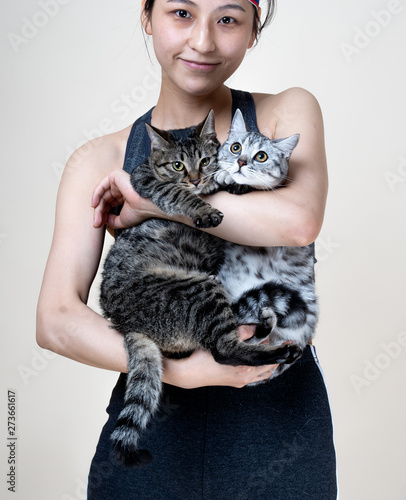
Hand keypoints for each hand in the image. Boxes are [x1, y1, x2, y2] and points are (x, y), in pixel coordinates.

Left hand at [91, 169, 161, 228]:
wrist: (146, 204)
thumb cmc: (139, 212)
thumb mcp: (122, 220)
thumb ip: (111, 221)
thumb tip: (102, 220)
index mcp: (125, 197)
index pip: (109, 205)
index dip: (102, 215)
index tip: (98, 225)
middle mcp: (121, 188)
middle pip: (104, 200)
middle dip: (99, 213)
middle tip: (96, 223)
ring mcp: (118, 182)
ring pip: (102, 195)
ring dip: (97, 208)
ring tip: (97, 218)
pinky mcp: (115, 176)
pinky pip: (101, 186)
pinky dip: (96, 195)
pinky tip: (94, 205)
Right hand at [162, 325, 278, 388]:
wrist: (189, 373)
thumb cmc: (203, 357)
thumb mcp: (223, 342)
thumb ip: (241, 333)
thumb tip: (255, 328)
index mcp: (245, 367)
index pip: (269, 357)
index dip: (279, 348)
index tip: (287, 341)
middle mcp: (246, 376)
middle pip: (270, 365)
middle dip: (277, 354)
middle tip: (285, 345)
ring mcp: (242, 381)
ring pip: (264, 373)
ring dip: (270, 362)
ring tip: (275, 352)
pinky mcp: (236, 382)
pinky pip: (256, 376)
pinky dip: (263, 369)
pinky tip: (261, 362)